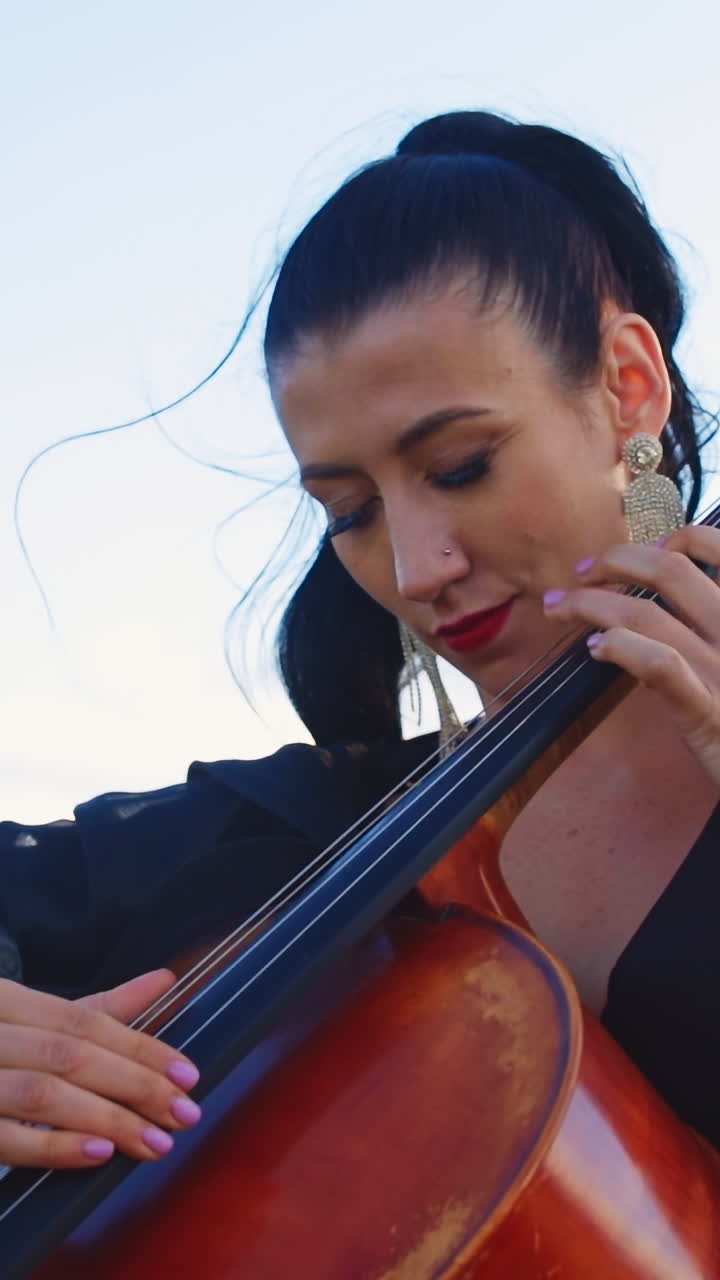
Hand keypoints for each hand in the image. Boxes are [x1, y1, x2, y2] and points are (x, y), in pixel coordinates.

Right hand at [0, 969, 201, 1168]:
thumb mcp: (28, 1015)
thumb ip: (97, 1007)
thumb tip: (163, 979)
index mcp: (7, 998)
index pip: (88, 1020)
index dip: (142, 1047)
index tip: (188, 1075)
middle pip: (72, 1054)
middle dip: (136, 1086)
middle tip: (184, 1114)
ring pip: (43, 1094)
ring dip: (106, 1120)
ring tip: (153, 1141)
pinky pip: (5, 1136)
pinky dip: (53, 1147)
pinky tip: (96, 1154)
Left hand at [543, 526, 719, 786]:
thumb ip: (711, 620)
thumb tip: (660, 594)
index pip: (717, 545)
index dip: (673, 536)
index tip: (642, 553)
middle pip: (670, 571)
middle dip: (615, 561)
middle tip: (583, 572)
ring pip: (647, 615)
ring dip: (590, 604)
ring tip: (559, 607)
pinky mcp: (707, 712)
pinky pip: (659, 664)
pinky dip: (620, 646)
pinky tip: (595, 647)